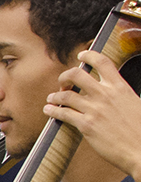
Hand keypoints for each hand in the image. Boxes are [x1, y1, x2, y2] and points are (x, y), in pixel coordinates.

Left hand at [48, 51, 140, 180]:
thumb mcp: (136, 104)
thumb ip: (122, 96)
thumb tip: (114, 93)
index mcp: (121, 87)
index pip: (103, 62)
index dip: (89, 55)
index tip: (81, 55)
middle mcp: (106, 95)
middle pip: (76, 75)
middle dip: (65, 76)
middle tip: (63, 83)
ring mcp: (95, 110)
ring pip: (66, 96)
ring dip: (55, 96)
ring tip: (51, 99)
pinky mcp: (87, 125)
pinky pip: (63, 114)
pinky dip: (52, 110)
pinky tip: (48, 110)